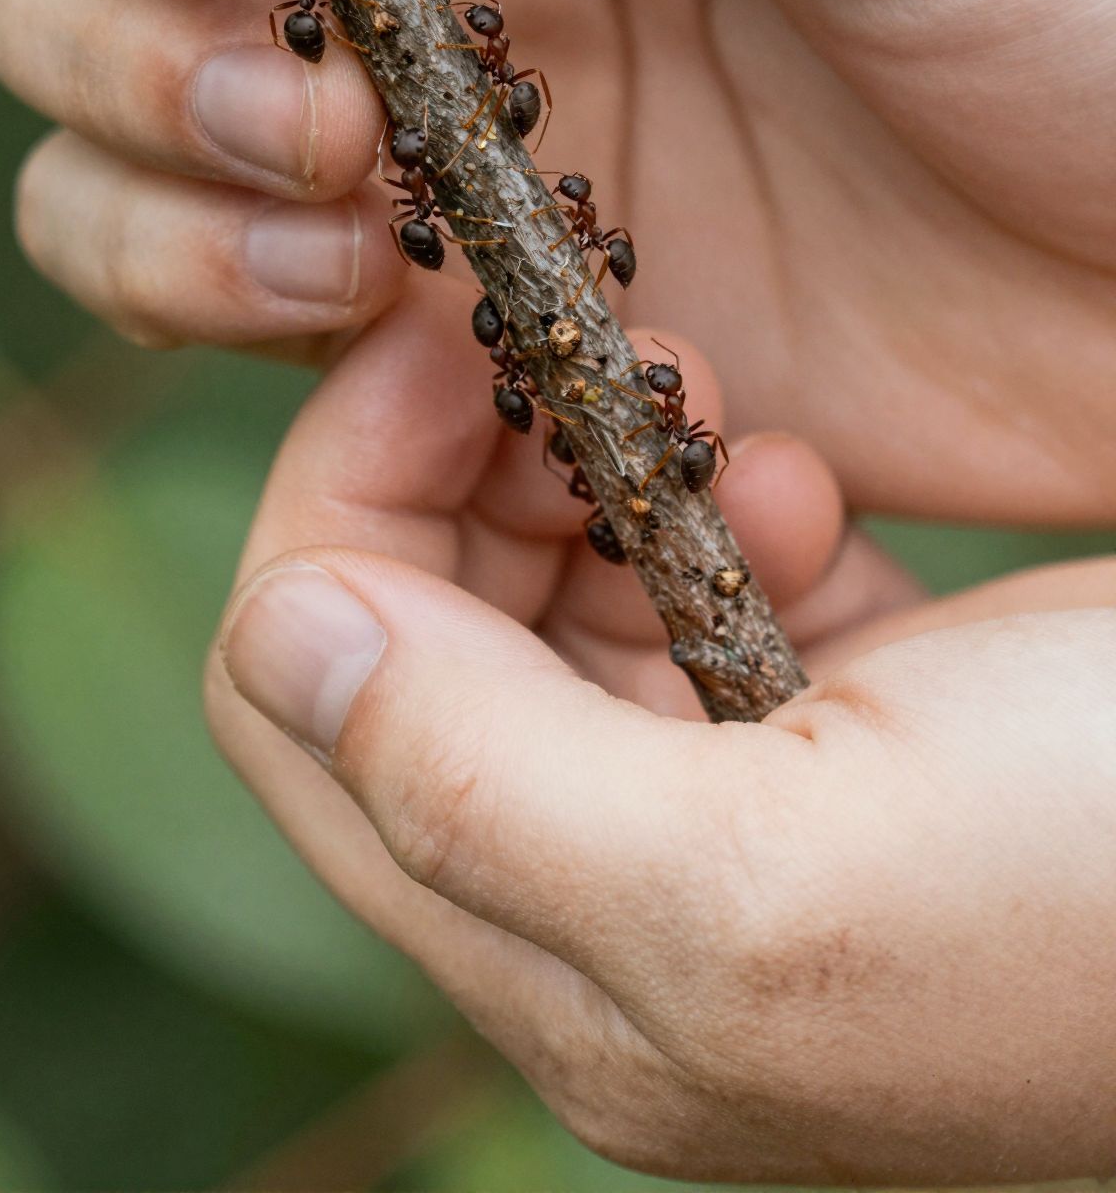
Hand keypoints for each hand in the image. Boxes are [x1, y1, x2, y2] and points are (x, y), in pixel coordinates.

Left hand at [209, 303, 1115, 1184]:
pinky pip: (689, 579)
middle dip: (455, 467)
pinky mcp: (839, 727)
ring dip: (584, 468)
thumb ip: (479, 786)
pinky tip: (792, 474)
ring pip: (542, 588)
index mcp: (572, 970)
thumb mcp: (777, 882)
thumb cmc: (1115, 883)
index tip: (438, 348)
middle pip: (410, 635)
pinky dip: (705, 496)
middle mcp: (620, 906)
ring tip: (698, 410)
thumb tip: (280, 641)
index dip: (338, 502)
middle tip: (550, 343)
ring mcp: (734, 810)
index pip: (308, 704)